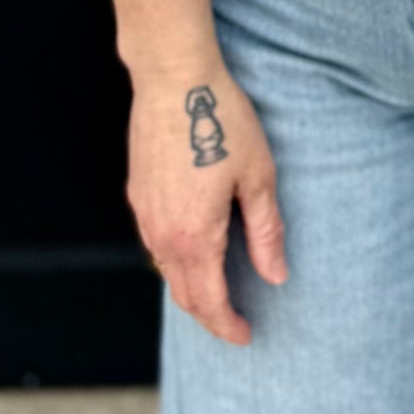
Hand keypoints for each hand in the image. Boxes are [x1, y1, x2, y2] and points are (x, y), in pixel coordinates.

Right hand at [127, 66, 285, 344]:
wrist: (173, 77)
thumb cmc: (221, 120)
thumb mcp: (258, 176)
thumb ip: (266, 232)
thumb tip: (276, 276)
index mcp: (195, 236)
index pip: (210, 301)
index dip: (228, 325)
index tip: (246, 336)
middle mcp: (162, 234)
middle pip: (183, 293)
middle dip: (209, 316)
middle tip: (234, 324)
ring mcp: (145, 214)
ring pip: (165, 270)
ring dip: (190, 289)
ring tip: (217, 292)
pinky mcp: (138, 194)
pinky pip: (155, 243)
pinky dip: (175, 260)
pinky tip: (193, 249)